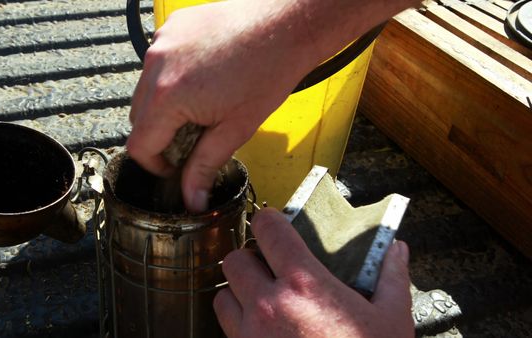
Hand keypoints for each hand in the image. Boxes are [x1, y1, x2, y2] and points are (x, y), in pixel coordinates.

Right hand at [126, 0, 420, 211]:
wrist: (287, 24)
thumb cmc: (268, 73)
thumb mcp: (235, 129)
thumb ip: (205, 167)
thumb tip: (191, 199)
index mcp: (167, 97)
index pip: (139, 145)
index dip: (157, 165)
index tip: (176, 167)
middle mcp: (155, 65)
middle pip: (139, 118)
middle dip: (161, 135)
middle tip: (194, 138)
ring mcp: (162, 41)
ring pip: (146, 89)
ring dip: (165, 105)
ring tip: (202, 104)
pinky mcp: (172, 26)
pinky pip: (159, 62)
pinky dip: (171, 76)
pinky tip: (202, 77)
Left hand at [213, 208, 413, 337]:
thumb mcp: (391, 319)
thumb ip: (391, 277)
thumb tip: (396, 249)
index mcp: (305, 285)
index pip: (268, 229)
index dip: (268, 221)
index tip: (274, 224)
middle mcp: (269, 306)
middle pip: (234, 260)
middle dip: (249, 260)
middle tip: (269, 269)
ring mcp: (250, 336)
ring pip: (222, 297)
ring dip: (237, 294)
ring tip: (261, 302)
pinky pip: (227, 333)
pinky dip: (238, 327)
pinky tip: (263, 332)